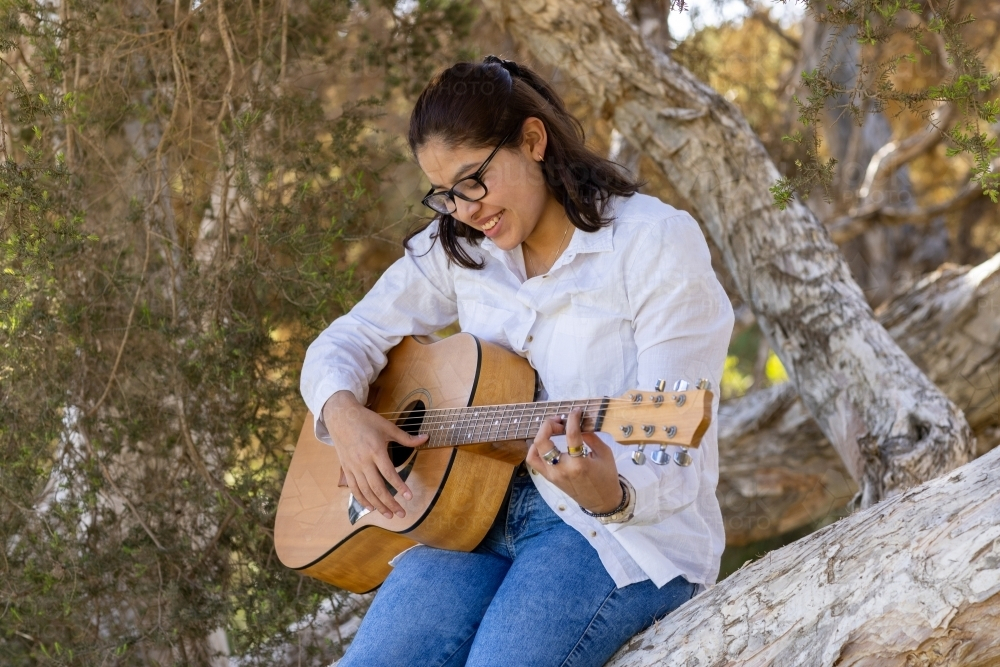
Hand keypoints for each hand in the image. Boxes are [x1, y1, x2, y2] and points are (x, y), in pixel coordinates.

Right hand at [321, 390, 427, 518]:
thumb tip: (426, 438)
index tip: (409, 497)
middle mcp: (363, 461)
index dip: (399, 486)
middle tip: (401, 513)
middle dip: (390, 503)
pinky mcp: (346, 468)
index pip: (389, 473)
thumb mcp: (387, 426)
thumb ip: (406, 437)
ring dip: (378, 505)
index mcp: (375, 450)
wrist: (340, 416)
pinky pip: (354, 488)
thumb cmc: (366, 420)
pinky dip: (361, 500)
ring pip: (365, 491)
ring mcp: (353, 466)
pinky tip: (371, 508)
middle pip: (377, 487)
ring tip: (389, 515)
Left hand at [525, 407, 622, 512]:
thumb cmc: (607, 477)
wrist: (603, 502)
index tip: (575, 411)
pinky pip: (534, 461)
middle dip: (549, 425)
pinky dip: (535, 448)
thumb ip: (591, 436)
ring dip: (541, 435)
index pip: (571, 434)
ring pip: (534, 451)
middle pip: (543, 441)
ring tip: (552, 430)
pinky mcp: (549, 478)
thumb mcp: (605, 454)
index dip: (572, 418)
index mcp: (579, 464)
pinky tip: (546, 442)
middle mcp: (562, 469)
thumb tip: (579, 422)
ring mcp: (553, 475)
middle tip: (560, 421)